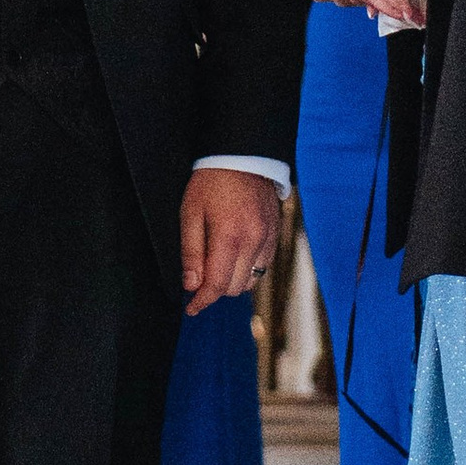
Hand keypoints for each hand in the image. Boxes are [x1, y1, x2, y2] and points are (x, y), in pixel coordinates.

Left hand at [181, 166, 278, 312]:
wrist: (243, 156)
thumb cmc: (211, 182)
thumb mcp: (190, 213)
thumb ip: (191, 252)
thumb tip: (191, 285)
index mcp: (230, 237)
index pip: (218, 285)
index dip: (202, 301)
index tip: (191, 308)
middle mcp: (254, 241)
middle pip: (235, 288)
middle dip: (215, 290)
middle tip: (198, 280)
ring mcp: (267, 239)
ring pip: (251, 281)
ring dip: (232, 281)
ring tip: (215, 266)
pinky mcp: (275, 235)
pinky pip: (262, 267)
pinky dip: (247, 269)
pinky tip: (233, 257)